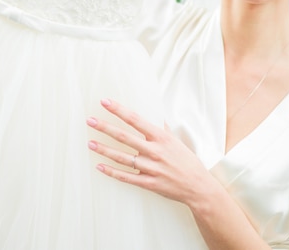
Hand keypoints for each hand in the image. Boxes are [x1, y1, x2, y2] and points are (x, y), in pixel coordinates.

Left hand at [86, 98, 214, 206]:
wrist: (197, 186)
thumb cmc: (187, 161)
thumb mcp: (175, 141)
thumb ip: (161, 129)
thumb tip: (153, 116)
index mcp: (161, 137)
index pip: (136, 120)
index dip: (119, 110)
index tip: (105, 102)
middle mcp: (154, 151)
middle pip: (125, 137)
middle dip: (105, 128)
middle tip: (90, 121)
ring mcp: (151, 168)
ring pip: (123, 157)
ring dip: (105, 150)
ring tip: (90, 143)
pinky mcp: (149, 183)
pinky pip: (127, 177)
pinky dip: (112, 172)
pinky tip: (100, 166)